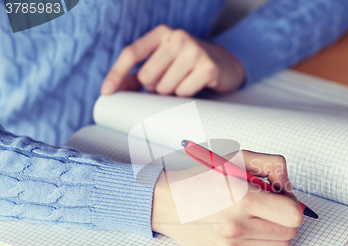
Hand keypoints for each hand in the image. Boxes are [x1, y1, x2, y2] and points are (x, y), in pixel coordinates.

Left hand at [101, 25, 244, 96]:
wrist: (224, 64)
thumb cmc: (186, 65)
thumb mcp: (162, 63)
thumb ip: (137, 75)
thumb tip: (113, 89)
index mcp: (161, 33)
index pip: (131, 53)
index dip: (116, 73)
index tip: (106, 92)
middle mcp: (177, 37)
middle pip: (147, 76)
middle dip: (153, 87)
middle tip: (166, 82)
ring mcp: (194, 51)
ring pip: (164, 88)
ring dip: (170, 92)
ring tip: (182, 83)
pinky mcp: (207, 67)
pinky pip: (183, 92)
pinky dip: (186, 95)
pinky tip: (194, 85)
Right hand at [151, 151, 303, 245]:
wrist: (166, 203)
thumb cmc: (201, 179)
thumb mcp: (237, 159)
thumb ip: (272, 166)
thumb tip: (288, 188)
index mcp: (242, 199)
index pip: (293, 215)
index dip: (293, 204)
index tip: (282, 197)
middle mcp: (237, 226)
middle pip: (289, 232)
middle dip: (285, 217)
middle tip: (270, 205)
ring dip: (274, 231)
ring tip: (257, 216)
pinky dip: (258, 240)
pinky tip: (242, 226)